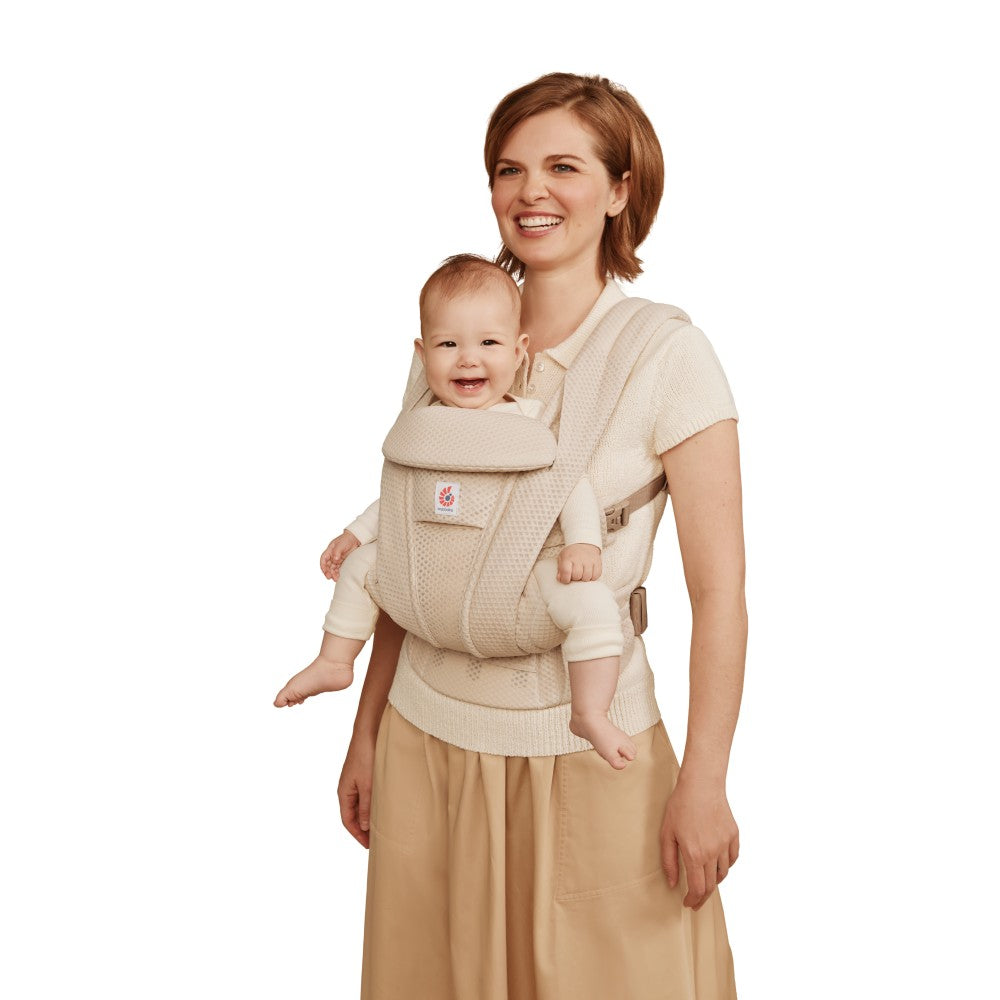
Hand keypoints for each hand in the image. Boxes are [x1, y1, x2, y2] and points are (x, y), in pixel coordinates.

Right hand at [320, 530, 359, 580]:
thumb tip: (334, 559)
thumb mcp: (341, 544)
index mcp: (329, 550)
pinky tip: (339, 576)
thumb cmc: (347, 539)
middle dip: (328, 572)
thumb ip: (337, 552)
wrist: (356, 538)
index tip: (325, 572)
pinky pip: (338, 568)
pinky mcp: (342, 561)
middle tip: (330, 577)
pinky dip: (338, 572)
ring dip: (333, 573)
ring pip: (333, 568)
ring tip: (336, 578)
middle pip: (328, 565)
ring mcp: (337, 558)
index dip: (323, 566)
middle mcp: (332, 555)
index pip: (323, 559)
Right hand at [337, 733, 375, 848]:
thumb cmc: (366, 755)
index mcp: (344, 792)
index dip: (357, 835)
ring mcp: (356, 781)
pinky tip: (385, 806)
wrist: (370, 731)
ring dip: (370, 816)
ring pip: (362, 804)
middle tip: (378, 840)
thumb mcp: (368, 785)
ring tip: (383, 826)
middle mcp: (348, 788)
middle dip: (364, 829)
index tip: (369, 846)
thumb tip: (364, 827)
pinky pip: (368, 794)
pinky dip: (374, 804)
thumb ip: (366, 807)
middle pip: (354, 814)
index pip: (348, 820)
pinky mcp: (365, 774)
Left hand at [557, 542, 601, 582]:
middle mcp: (579, 557)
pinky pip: (596, 575)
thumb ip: (560, 570)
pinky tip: (589, 573)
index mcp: (568, 557)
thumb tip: (560, 579)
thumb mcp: (562, 559)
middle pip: (577, 576)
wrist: (583, 544)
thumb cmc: (571, 554)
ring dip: (584, 578)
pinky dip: (592, 577)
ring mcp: (589, 559)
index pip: (566, 572)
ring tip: (582, 574)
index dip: (565, 579)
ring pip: (587, 577)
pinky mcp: (598, 562)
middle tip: (575, 575)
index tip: (566, 579)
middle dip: (575, 578)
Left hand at [660, 776, 739, 909]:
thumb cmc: (680, 806)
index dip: (693, 900)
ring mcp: (725, 844)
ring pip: (723, 873)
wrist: (701, 783)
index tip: (688, 904)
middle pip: (711, 885)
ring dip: (714, 881)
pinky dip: (726, 866)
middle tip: (696, 900)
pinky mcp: (734, 835)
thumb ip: (669, 861)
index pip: (698, 888)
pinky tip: (717, 864)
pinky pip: (733, 858)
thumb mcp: (666, 833)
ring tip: (704, 880)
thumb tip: (672, 883)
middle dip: (702, 896)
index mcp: (695, 854)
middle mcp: (713, 852)